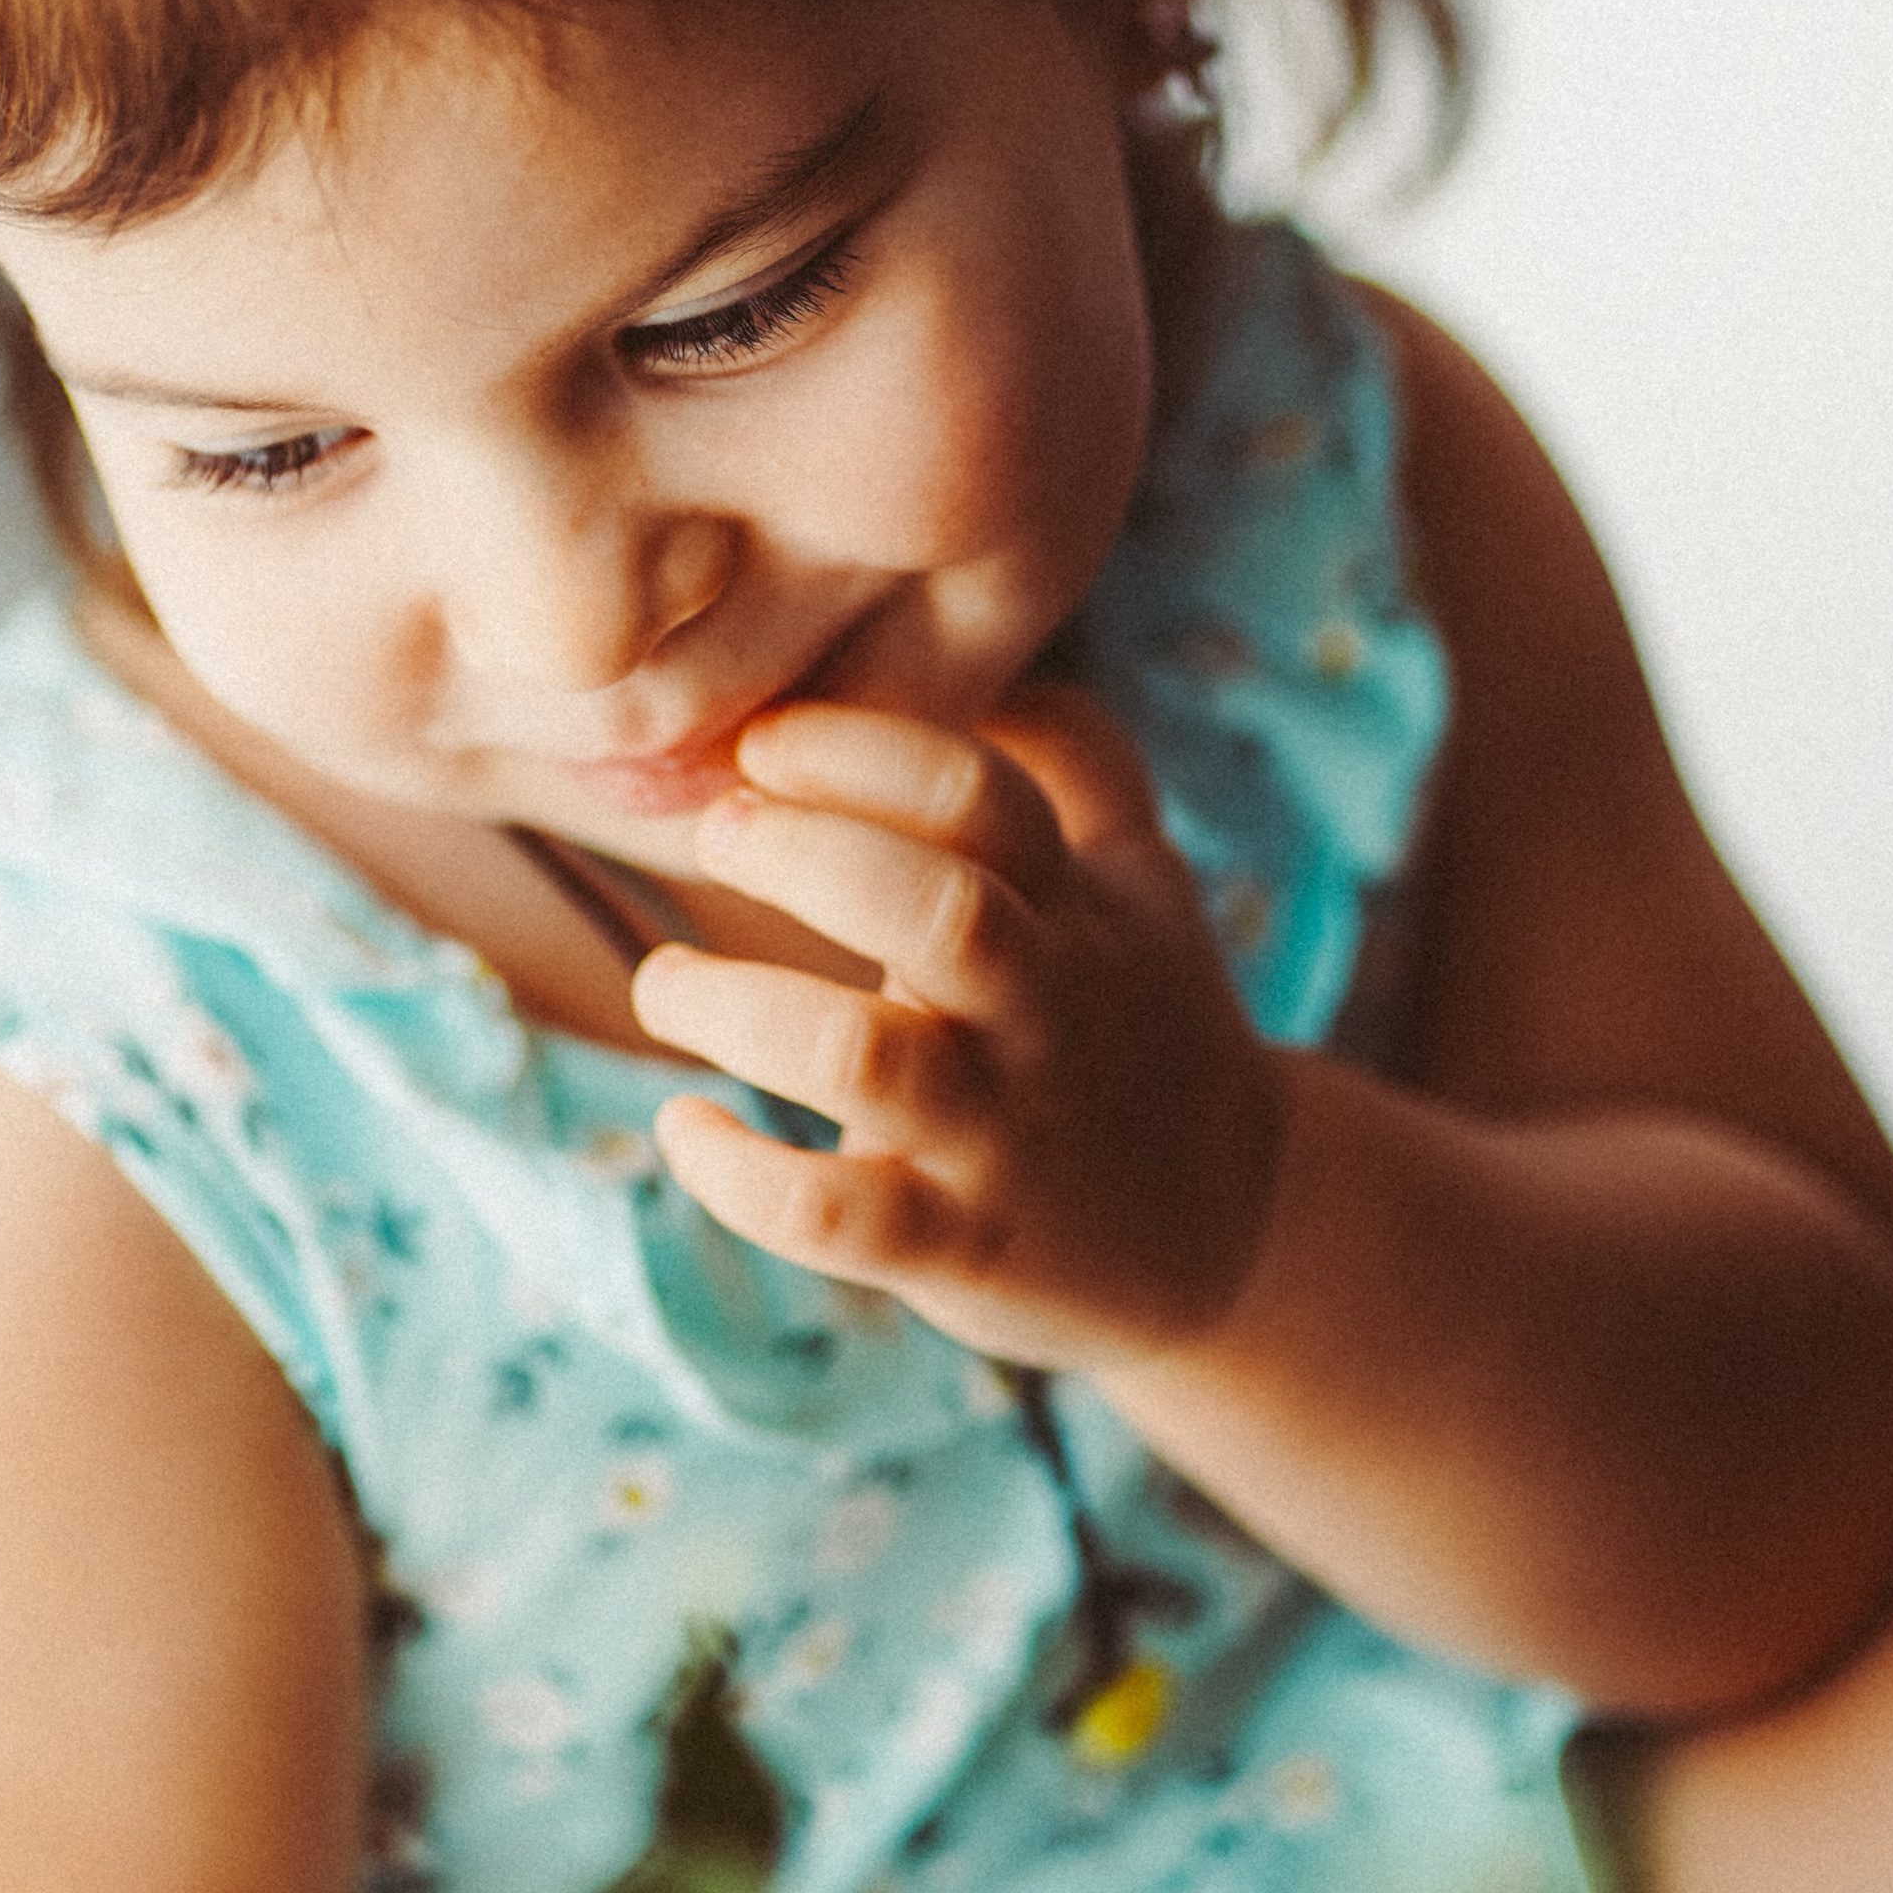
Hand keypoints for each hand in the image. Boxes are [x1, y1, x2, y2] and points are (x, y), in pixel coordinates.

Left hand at [631, 687, 1282, 1374]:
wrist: (1227, 1233)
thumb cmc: (1137, 1026)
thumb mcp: (1140, 883)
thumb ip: (1080, 760)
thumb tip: (1005, 645)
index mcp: (1072, 907)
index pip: (979, 794)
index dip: (859, 749)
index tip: (762, 742)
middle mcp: (1042, 1010)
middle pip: (933, 907)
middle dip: (802, 853)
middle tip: (715, 831)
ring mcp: (1001, 1133)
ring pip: (862, 1061)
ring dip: (737, 1010)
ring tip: (665, 984)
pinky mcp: (959, 1247)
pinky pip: (834, 1216)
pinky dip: (738, 1175)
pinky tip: (685, 1131)